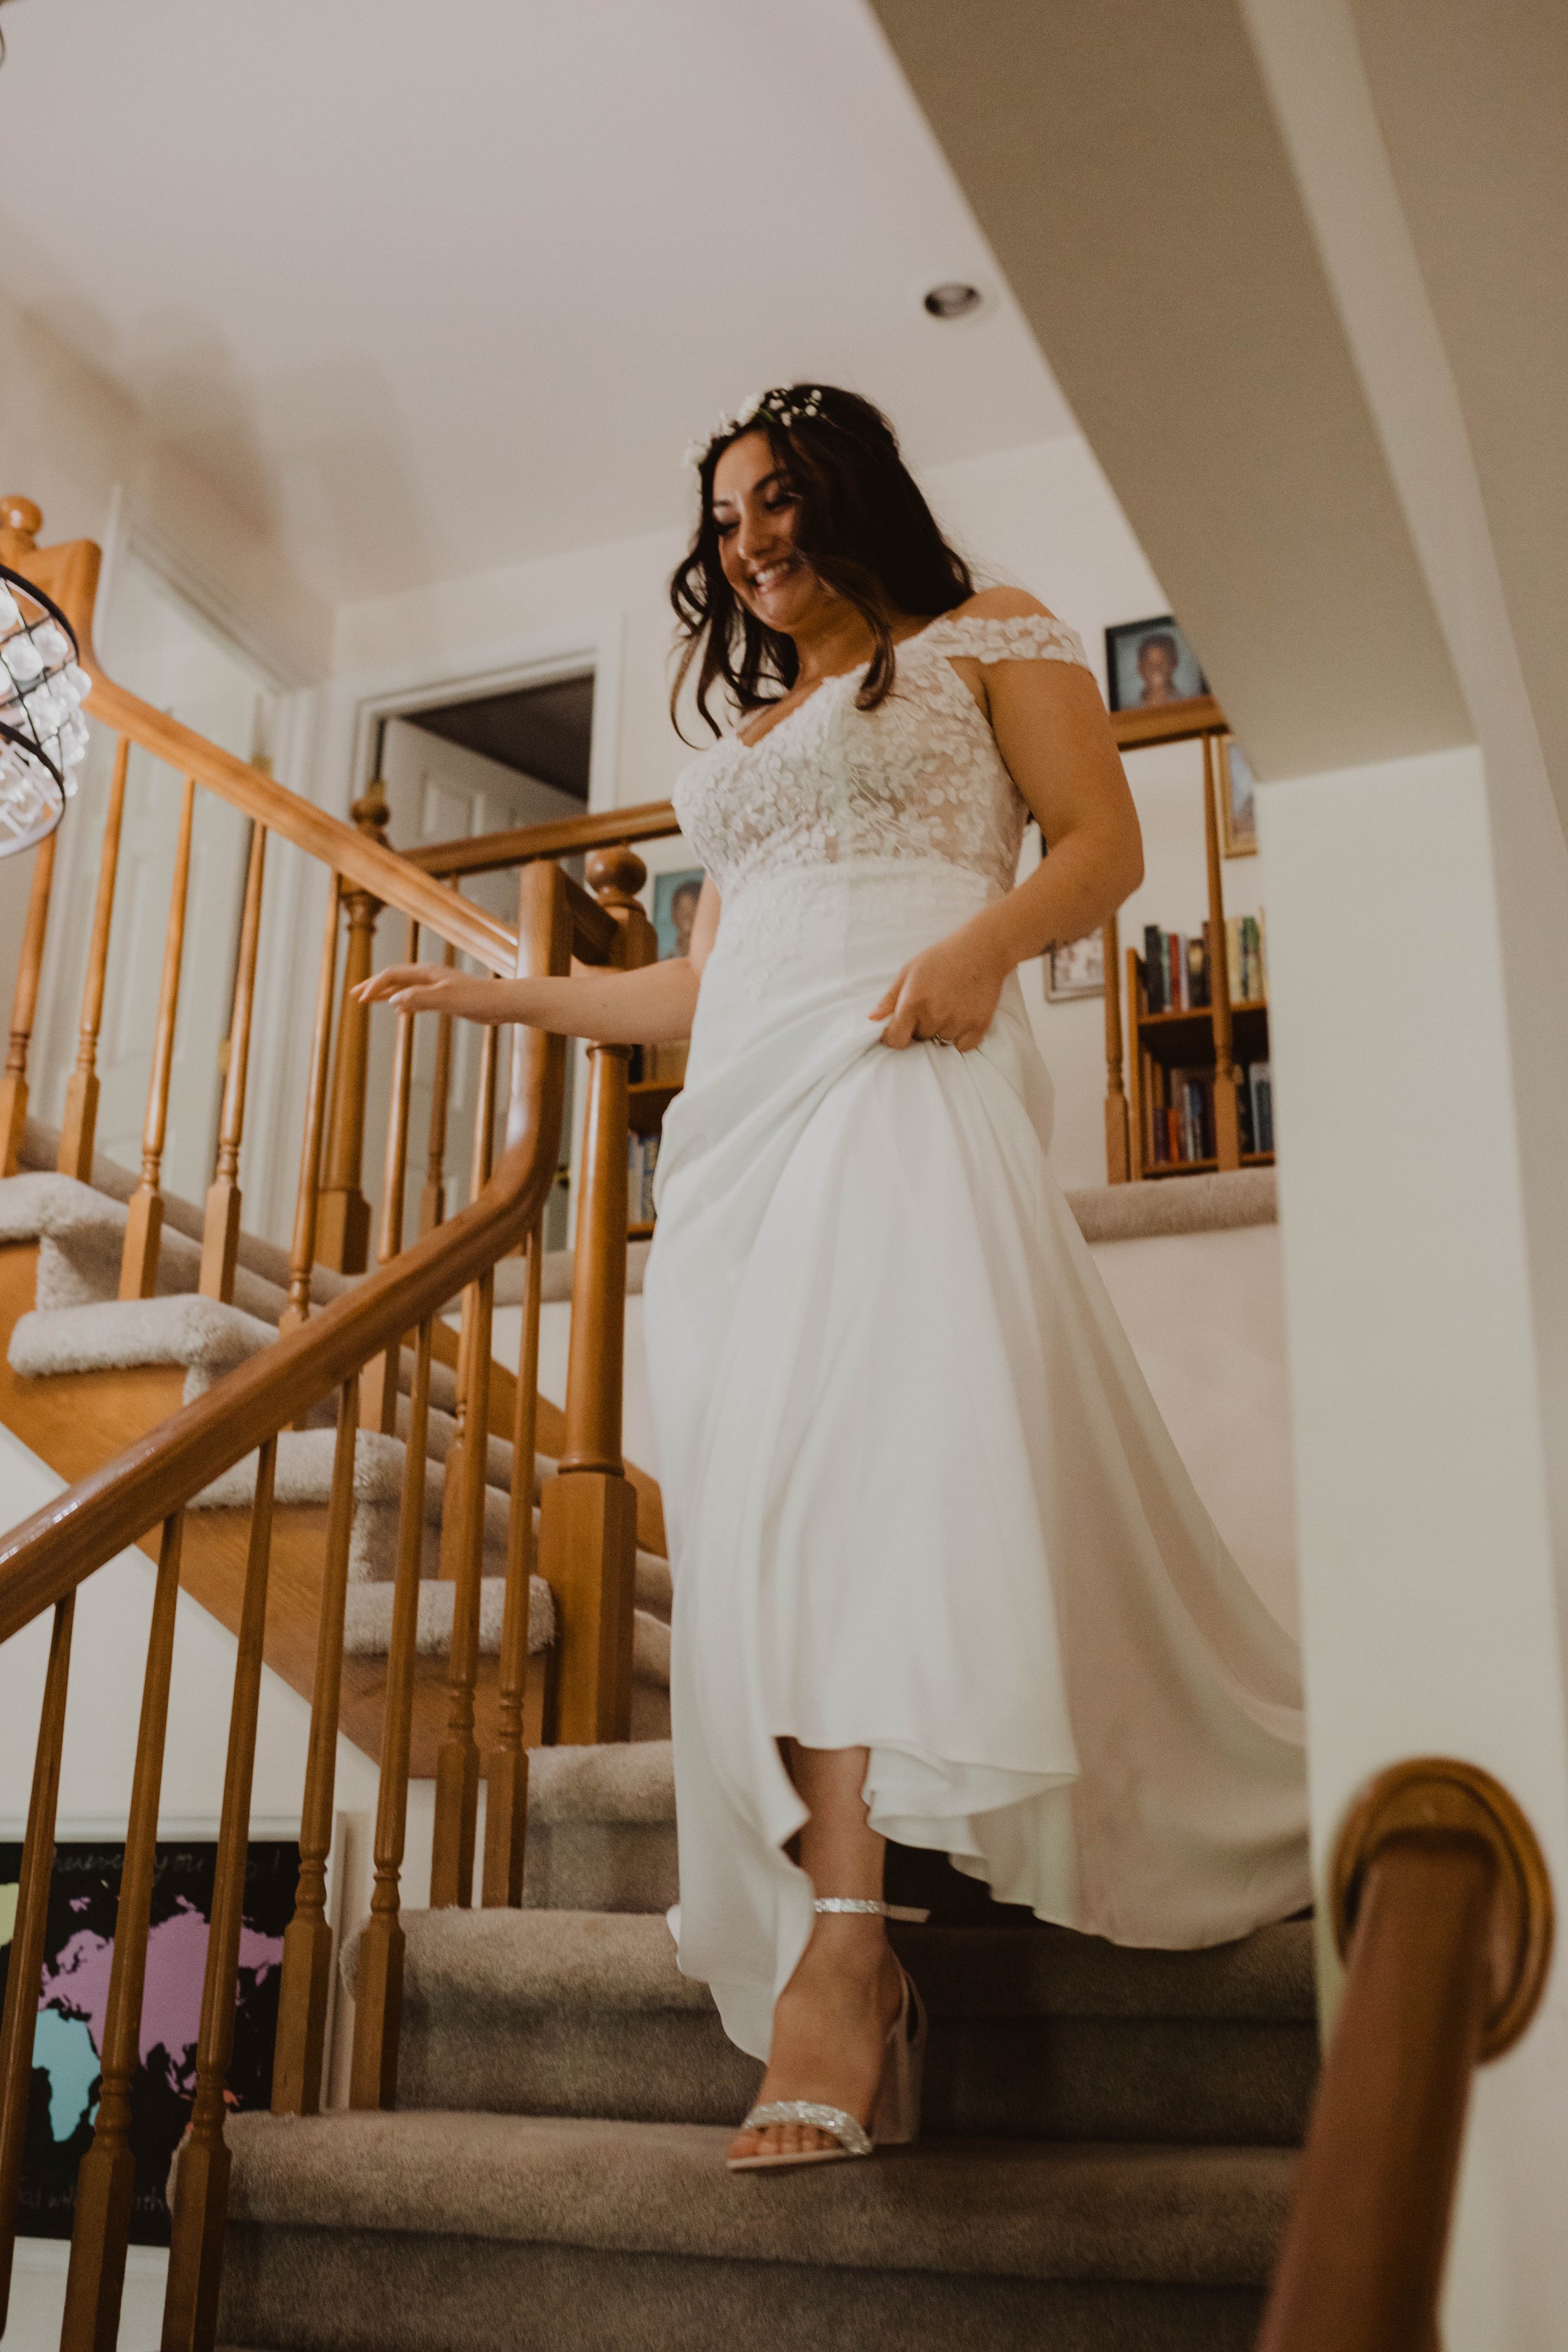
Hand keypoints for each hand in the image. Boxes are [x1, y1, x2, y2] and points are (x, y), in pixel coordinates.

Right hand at [354, 963, 507, 1020]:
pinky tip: (399, 1012)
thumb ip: (420, 998)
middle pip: (394, 978)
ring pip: (404, 988)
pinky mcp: (444, 996)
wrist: (503, 1002)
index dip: (375, 986)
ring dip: (386, 994)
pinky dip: (403, 1002)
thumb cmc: (477, 999)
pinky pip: (416, 997)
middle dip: (374, 986)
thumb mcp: (446, 999)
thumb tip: (393, 1001)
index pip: (392, 975)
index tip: (361, 1000)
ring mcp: (436, 986)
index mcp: (426, 973)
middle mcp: (429, 976)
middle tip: (354, 995)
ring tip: (369, 1000)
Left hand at [868, 925, 1009, 1051]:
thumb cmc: (942, 957)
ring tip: (949, 1006)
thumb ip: (890, 998)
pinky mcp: (978, 1026)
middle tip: (931, 1005)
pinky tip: (962, 1016)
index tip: (899, 1030)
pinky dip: (961, 1037)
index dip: (894, 1037)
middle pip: (919, 1039)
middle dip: (920, 1027)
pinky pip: (962, 1047)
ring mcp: (957, 1023)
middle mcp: (934, 1015)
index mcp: (913, 1003)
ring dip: (941, 1030)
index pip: (896, 1040)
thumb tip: (872, 1020)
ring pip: (940, 1041)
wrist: (982, 950)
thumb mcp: (909, 970)